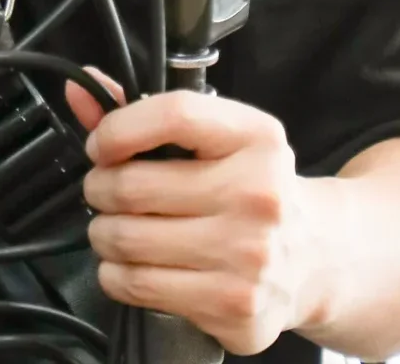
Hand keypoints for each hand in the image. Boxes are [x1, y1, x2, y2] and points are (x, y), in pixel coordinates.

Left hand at [64, 73, 328, 356]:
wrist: (318, 258)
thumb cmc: (252, 188)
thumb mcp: (215, 138)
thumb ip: (143, 112)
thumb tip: (81, 90)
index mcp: (256, 140)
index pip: (173, 116)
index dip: (117, 128)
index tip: (100, 145)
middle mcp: (258, 197)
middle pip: (132, 186)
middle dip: (99, 188)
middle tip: (104, 191)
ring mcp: (249, 258)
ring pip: (126, 239)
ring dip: (103, 233)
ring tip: (116, 228)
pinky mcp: (236, 309)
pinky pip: (138, 286)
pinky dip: (117, 274)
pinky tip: (133, 264)